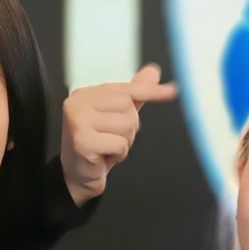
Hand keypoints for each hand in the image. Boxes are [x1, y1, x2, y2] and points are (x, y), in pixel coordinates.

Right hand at [61, 65, 178, 203]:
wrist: (76, 177)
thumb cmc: (96, 146)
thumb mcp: (116, 117)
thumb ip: (133, 95)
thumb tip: (152, 72)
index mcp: (86, 94)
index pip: (125, 89)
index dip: (150, 92)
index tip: (172, 90)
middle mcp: (78, 103)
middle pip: (128, 107)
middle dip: (129, 127)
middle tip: (110, 138)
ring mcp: (78, 121)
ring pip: (127, 125)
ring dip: (124, 142)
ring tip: (107, 147)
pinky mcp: (82, 141)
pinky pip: (120, 144)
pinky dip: (118, 154)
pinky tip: (103, 157)